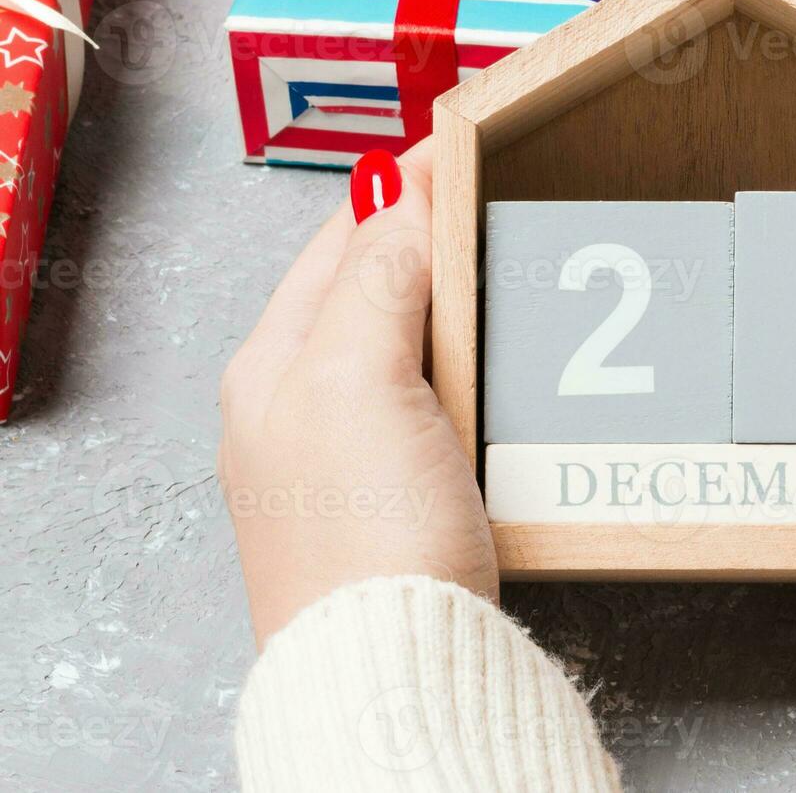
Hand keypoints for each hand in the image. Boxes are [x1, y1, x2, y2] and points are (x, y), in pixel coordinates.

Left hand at [218, 142, 497, 649]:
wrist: (394, 666)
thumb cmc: (364, 535)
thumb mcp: (359, 379)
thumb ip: (379, 277)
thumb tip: (401, 194)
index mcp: (272, 366)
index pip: (340, 240)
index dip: (401, 188)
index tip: (462, 145)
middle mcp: (299, 406)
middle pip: (372, 290)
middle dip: (430, 243)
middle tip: (496, 205)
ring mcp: (348, 456)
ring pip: (409, 348)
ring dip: (456, 308)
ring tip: (507, 273)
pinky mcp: (401, 498)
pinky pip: (436, 405)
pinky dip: (470, 372)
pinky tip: (503, 372)